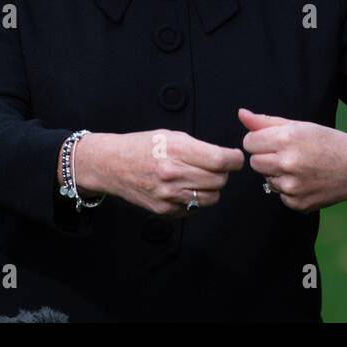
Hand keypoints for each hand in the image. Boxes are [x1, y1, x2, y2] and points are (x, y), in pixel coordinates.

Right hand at [76, 129, 244, 217]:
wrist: (111, 165)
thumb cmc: (141, 146)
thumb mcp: (170, 136)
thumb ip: (197, 147)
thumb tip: (224, 157)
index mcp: (177, 150)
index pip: (221, 160)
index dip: (234, 159)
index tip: (235, 157)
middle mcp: (174, 174)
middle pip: (220, 180)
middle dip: (223, 172)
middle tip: (216, 166)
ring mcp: (169, 195)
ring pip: (212, 197)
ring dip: (212, 188)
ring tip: (201, 177)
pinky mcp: (165, 210)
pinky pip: (195, 208)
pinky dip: (196, 199)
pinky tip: (185, 187)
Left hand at [239, 108, 346, 212]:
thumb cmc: (329, 142)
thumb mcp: (300, 126)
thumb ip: (266, 122)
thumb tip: (241, 114)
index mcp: (286, 139)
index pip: (249, 142)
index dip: (260, 140)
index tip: (274, 141)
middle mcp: (287, 163)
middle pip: (254, 162)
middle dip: (266, 157)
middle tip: (288, 154)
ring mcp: (292, 186)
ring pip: (266, 179)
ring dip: (277, 173)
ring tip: (300, 167)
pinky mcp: (297, 203)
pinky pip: (279, 194)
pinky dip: (288, 189)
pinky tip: (306, 181)